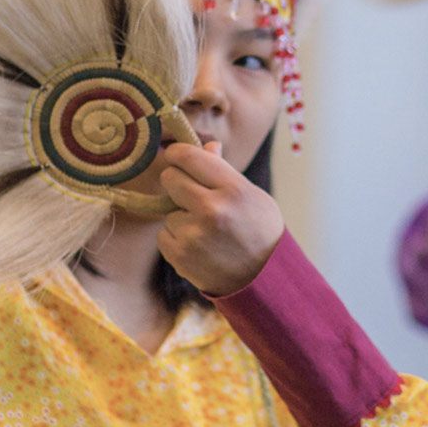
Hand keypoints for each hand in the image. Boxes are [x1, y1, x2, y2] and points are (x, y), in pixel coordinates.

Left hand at [156, 141, 285, 295]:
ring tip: (207, 230)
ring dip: (181, 216)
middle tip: (193, 195)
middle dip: (178, 183)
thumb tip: (207, 146)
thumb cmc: (259, 230)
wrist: (264, 280)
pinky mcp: (179, 255)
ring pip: (168, 210)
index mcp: (232, 189)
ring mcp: (193, 234)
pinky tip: (199, 245)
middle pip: (170, 178)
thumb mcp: (251, 195)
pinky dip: (176, 238)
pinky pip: (163, 233)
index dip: (178, 153)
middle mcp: (211, 209)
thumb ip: (224, 171)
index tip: (176, 156)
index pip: (189, 156)